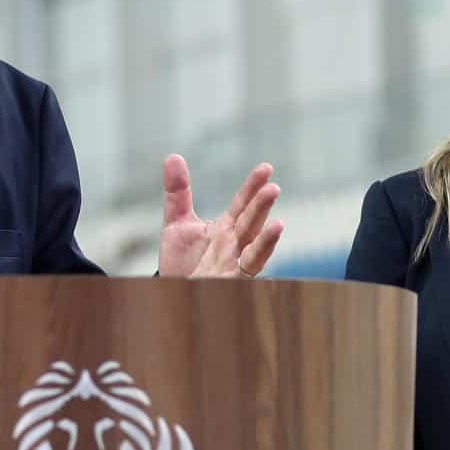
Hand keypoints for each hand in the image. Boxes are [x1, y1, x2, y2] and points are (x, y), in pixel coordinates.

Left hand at [158, 158, 283, 278]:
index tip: (266, 168)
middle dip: (261, 208)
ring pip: (254, 251)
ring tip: (278, 224)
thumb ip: (177, 191)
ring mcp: (234, 265)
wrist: (171, 293)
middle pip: (250, 224)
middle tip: (273, 188)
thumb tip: (173, 156)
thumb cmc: (181, 260)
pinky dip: (251, 268)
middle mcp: (234, 245)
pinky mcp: (228, 284)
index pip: (242, 204)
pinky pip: (243, 276)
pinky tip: (257, 259)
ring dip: (266, 239)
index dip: (252, 187)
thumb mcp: (176, 222)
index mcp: (226, 228)